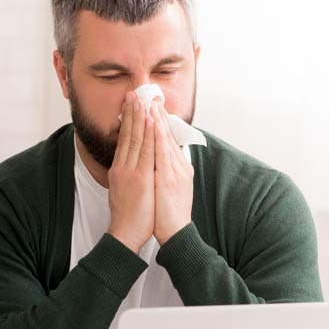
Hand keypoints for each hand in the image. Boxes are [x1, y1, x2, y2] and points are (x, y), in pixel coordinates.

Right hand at [107, 91, 155, 252]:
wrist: (126, 233)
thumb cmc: (128, 215)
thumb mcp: (123, 190)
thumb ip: (127, 175)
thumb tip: (131, 166)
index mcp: (120, 169)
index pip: (124, 140)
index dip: (128, 121)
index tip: (131, 105)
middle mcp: (123, 167)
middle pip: (128, 134)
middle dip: (131, 113)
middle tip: (134, 93)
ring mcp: (131, 171)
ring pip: (135, 138)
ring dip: (139, 117)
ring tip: (141, 99)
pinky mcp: (140, 177)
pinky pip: (145, 151)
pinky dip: (147, 134)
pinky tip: (150, 121)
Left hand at [149, 99, 193, 244]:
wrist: (174, 234)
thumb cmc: (168, 216)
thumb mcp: (168, 191)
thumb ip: (164, 174)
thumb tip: (158, 164)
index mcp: (177, 169)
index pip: (167, 141)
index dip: (160, 122)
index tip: (152, 106)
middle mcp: (178, 167)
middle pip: (167, 136)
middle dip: (158, 115)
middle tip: (151, 95)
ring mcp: (175, 171)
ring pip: (164, 140)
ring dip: (157, 119)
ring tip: (150, 101)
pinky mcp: (169, 178)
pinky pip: (162, 152)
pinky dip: (158, 135)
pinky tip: (153, 122)